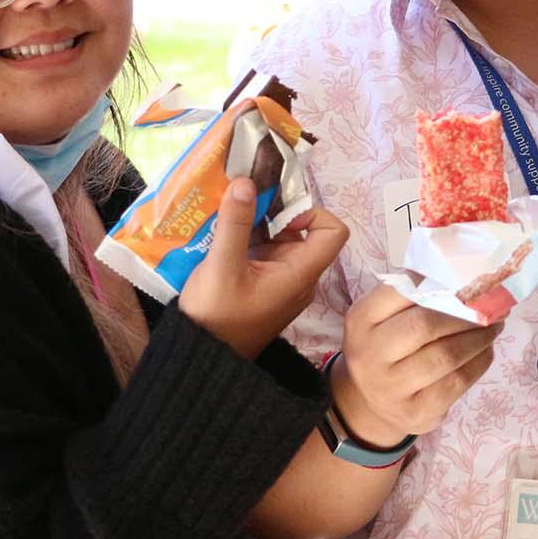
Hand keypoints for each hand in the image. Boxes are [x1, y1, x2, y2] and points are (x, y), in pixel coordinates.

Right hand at [180, 178, 349, 359]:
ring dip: (257, 222)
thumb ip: (234, 224)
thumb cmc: (216, 318)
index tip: (276, 214)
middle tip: (242, 203)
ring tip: (227, 214)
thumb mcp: (221, 268)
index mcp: (300, 273)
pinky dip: (248, 236)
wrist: (203, 356)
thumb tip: (245, 182)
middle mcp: (298, 275)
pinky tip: (222, 231)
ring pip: (280, 237)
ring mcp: (281, 279)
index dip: (311, 213)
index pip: (334, 232)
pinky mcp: (263, 281)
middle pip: (303, 229)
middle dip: (275, 212)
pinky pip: (265, 249)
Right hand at [330, 283, 502, 446]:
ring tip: (494, 325)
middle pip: (426, 325)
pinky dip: (480, 361)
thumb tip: (463, 275)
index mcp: (361, 320)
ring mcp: (391, 387)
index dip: (439, 282)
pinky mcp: (417, 412)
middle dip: (465, 312)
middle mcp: (369, 354)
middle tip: (491, 304)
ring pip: (447, 355)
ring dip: (479, 337)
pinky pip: (458, 382)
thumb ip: (411, 294)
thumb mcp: (382, 316)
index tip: (467, 279)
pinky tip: (486, 350)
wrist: (370, 403)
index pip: (402, 291)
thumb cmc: (385, 346)